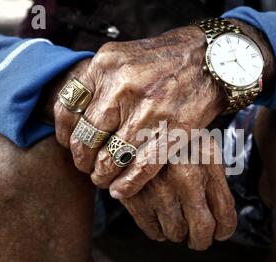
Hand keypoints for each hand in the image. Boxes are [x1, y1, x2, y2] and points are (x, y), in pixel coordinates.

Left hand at [46, 19, 274, 199]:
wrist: (210, 59)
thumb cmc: (165, 60)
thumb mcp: (123, 57)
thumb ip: (98, 81)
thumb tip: (76, 115)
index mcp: (105, 66)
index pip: (67, 109)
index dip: (65, 135)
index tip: (70, 144)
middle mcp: (122, 87)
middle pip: (85, 139)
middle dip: (83, 161)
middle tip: (87, 167)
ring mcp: (148, 111)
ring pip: (109, 159)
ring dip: (102, 176)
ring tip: (103, 179)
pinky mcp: (171, 131)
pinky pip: (140, 168)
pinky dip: (127, 185)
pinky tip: (120, 190)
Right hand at [120, 145, 236, 249]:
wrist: (135, 127)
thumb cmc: (177, 140)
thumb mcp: (204, 148)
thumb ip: (216, 180)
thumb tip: (222, 222)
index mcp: (207, 162)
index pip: (225, 212)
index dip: (225, 229)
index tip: (220, 233)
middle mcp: (185, 176)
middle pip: (202, 229)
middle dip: (202, 240)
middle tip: (200, 240)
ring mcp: (158, 187)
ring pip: (176, 233)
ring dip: (179, 234)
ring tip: (178, 223)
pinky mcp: (134, 195)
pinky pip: (152, 231)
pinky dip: (158, 232)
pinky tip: (160, 220)